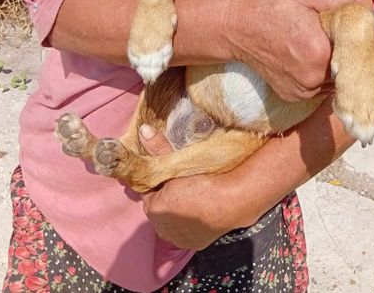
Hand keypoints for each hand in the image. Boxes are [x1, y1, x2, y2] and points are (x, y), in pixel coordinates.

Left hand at [138, 125, 248, 249]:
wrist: (231, 201)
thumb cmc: (202, 179)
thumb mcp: (178, 161)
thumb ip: (158, 148)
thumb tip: (142, 130)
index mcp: (154, 209)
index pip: (149, 192)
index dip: (158, 181)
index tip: (169, 172)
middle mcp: (161, 229)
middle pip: (160, 207)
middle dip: (167, 196)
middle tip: (181, 181)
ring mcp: (178, 239)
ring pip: (173, 220)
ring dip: (178, 210)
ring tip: (192, 193)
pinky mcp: (194, 244)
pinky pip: (186, 230)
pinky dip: (190, 221)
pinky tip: (200, 208)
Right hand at [223, 0, 350, 101]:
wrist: (236, 28)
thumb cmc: (271, 6)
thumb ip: (341, 3)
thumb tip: (369, 16)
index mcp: (318, 52)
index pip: (355, 51)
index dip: (354, 40)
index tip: (347, 30)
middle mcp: (312, 78)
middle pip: (345, 68)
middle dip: (342, 53)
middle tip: (327, 35)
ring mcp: (301, 91)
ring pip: (332, 80)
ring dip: (331, 66)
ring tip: (314, 45)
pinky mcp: (292, 96)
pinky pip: (317, 88)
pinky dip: (317, 75)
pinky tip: (303, 57)